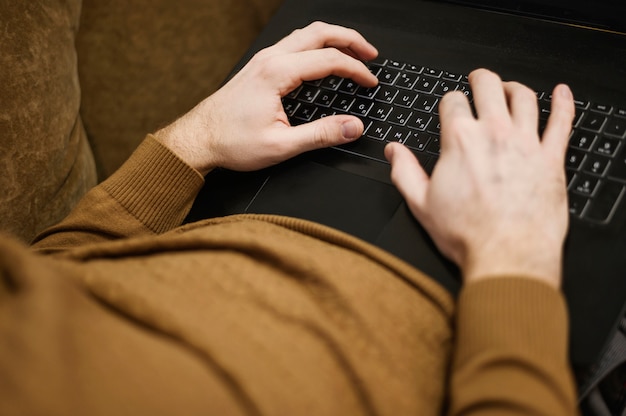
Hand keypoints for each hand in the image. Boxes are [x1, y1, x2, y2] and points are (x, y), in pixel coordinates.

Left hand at [154, 22, 378, 175]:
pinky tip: (322, 59)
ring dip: (333, 39)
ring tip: (353, 51)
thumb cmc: (231, 142)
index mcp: (276, 73)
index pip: (328, 59)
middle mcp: (269, 59)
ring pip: (305, 34)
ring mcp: (263, 60)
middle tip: (371, 54)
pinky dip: (316, 45)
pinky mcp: (259, 66)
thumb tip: (352, 127)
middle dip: (350, 39)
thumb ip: (321, 135)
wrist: (198, 139)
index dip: (356, 70)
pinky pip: (294, 44)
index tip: (370, 82)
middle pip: (319, 32)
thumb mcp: (281, 146)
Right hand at [385, 69, 574, 287]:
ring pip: (524, 97)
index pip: (452, 101)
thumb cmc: (467, 233)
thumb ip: (404, 171)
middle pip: (489, 86)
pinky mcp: (551, 159)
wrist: (507, 254)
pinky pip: (562, 122)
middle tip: (478, 80)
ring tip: (510, 87)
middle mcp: (494, 133)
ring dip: (514, 87)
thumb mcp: (421, 204)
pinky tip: (562, 93)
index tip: (450, 108)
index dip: (449, 101)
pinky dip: (563, 103)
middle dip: (481, 79)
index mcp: (460, 141)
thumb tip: (393, 151)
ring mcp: (526, 143)